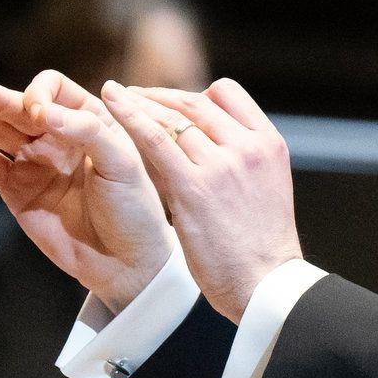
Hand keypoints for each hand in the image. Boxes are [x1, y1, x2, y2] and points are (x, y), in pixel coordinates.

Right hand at [0, 72, 176, 313]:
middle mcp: (58, 137)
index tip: (38, 117)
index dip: (39, 95)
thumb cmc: (135, 211)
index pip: (54, 90)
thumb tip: (41, 112)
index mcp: (90, 121)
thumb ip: (86, 131)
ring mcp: (35, 164)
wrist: (125, 263)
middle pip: (18, 107)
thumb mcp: (123, 163)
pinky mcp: (17, 192)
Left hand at [97, 78, 303, 323]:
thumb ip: (239, 161)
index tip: (170, 103)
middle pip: (196, 103)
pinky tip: (109, 105)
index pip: (227, 94)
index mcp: (268, 143)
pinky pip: (155, 140)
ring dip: (139, 106)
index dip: (194, 95)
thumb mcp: (264, 189)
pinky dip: (129, 117)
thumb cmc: (258, 248)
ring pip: (172, 119)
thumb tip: (205, 145)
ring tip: (113, 102)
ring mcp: (221, 164)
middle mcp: (247, 146)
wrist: (264, 283)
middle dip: (159, 96)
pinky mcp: (193, 186)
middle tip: (131, 95)